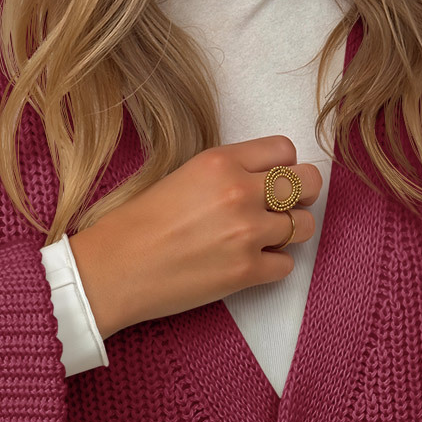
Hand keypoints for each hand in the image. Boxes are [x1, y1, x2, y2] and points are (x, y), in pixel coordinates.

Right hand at [67, 139, 321, 339]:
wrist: (113, 269)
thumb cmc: (137, 225)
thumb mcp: (182, 175)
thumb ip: (226, 173)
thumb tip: (262, 182)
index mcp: (221, 162)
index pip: (284, 150)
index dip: (282, 166)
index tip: (270, 180)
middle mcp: (240, 192)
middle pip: (308, 182)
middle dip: (301, 194)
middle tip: (282, 208)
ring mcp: (247, 233)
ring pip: (305, 226)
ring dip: (290, 233)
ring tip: (265, 239)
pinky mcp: (246, 272)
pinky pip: (287, 266)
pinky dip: (273, 266)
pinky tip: (250, 264)